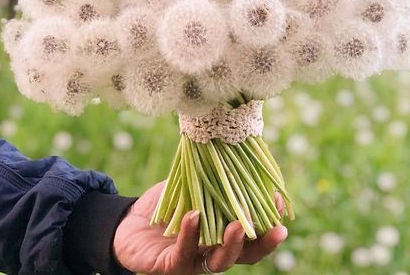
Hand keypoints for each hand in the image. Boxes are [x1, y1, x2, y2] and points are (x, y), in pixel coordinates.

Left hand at [113, 180, 287, 273]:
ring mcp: (194, 261)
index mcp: (224, 232)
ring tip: (238, 225)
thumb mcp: (194, 185)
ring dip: (231, 244)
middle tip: (276, 229)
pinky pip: (184, 254)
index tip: (279, 201)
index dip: (269, 220)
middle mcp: (213, 250)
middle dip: (263, 243)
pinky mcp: (170, 266)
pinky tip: (194, 215)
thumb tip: (237, 147)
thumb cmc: (169, 203)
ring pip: (219, 262)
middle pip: (245, 254)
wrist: (130, 221)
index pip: (254, 232)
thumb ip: (214, 176)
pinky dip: (191, 234)